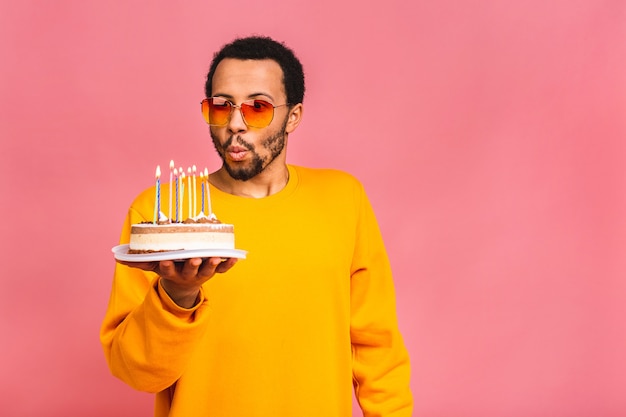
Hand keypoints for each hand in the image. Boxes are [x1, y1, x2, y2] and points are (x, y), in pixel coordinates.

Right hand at [117, 257, 237, 306]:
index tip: (166, 260)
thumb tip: (117, 257)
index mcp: (172, 272)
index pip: (168, 269)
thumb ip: (138, 261)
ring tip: (217, 257)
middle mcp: (188, 274)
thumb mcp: (153, 266)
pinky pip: (224, 269)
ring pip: (208, 270)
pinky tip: (235, 257)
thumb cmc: (169, 268)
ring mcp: (202, 274)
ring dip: (213, 264)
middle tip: (195, 258)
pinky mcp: (214, 272)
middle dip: (193, 265)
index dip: (167, 266)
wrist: (183, 285)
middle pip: (191, 271)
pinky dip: (230, 263)